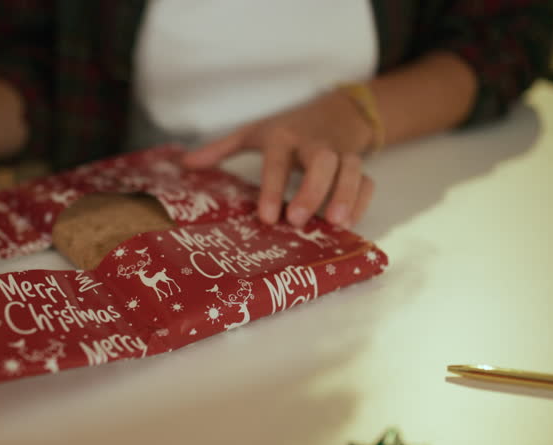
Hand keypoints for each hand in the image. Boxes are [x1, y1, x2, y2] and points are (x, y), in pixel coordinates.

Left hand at [182, 90, 375, 228]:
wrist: (336, 112)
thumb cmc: (288, 128)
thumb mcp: (253, 132)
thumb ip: (221, 149)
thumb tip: (185, 165)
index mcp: (284, 137)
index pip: (277, 163)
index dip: (272, 190)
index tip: (266, 217)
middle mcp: (314, 144)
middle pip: (321, 162)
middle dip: (312, 190)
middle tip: (299, 220)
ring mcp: (340, 154)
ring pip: (350, 169)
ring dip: (345, 195)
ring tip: (336, 223)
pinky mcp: (359, 163)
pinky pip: (367, 180)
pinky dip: (363, 199)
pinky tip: (352, 222)